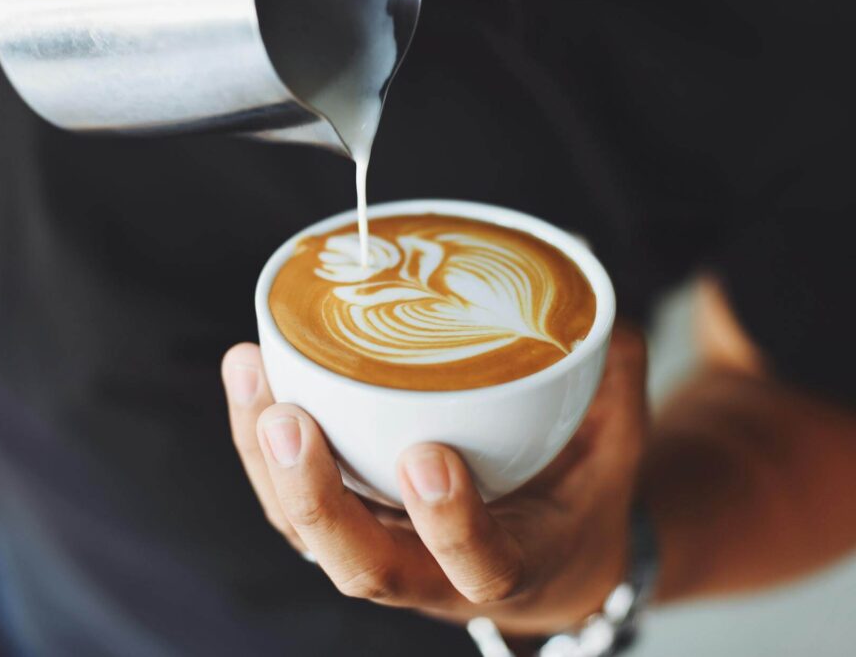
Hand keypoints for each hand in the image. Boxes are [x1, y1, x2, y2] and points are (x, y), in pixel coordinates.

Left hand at [222, 327, 648, 635]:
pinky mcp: (346, 521)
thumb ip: (612, 379)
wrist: (544, 558)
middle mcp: (432, 574)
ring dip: (266, 459)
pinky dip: (258, 440)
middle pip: (361, 566)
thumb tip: (593, 291)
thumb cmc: (577, 500)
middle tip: (289, 421)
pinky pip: (288, 498)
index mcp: (512, 567)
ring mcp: (379, 549)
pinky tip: (249, 371)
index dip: (451, 524)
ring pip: (305, 531)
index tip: (430, 458)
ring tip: (251, 372)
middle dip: (316, 497)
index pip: (479, 568)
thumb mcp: (616, 449)